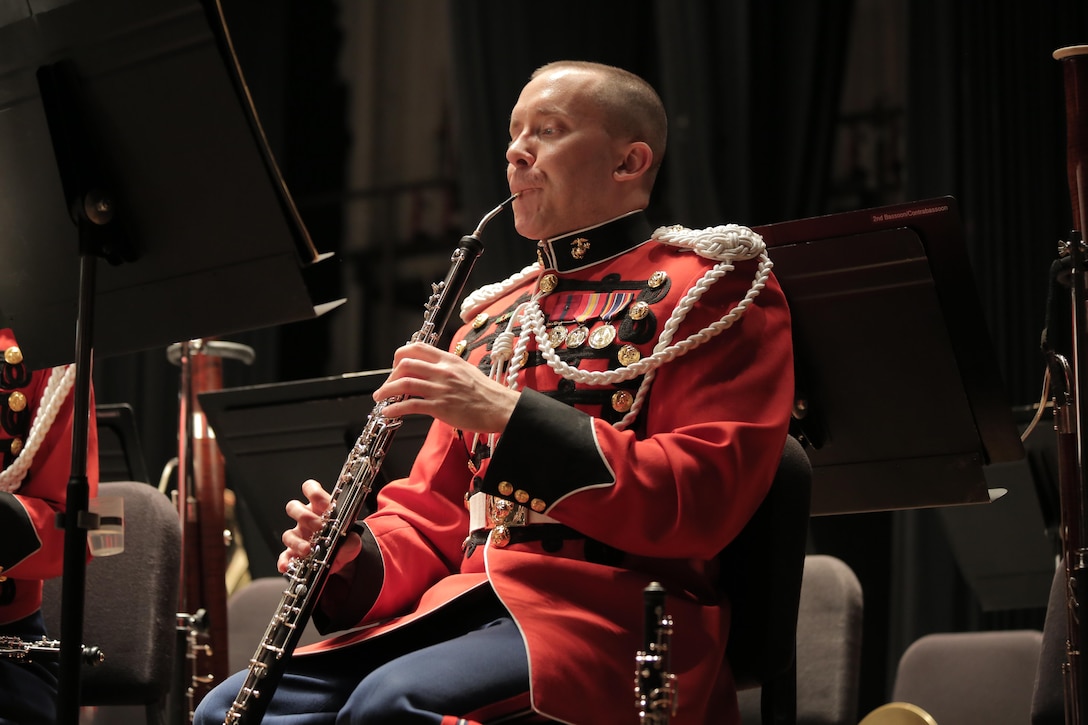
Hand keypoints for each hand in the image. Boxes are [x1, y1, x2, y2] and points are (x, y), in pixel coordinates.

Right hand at [277, 479, 361, 574]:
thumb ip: (351, 538)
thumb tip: (349, 540)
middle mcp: (306, 520)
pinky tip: (287, 566)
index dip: (315, 493)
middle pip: (294, 508)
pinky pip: (285, 556)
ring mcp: (298, 536)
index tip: (326, 504)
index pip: (311, 490)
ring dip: (297, 542)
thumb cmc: (344, 540)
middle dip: (305, 516)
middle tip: (319, 527)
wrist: (342, 558)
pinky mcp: (294, 554)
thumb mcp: (352, 537)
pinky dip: (285, 561)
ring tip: (307, 549)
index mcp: (319, 507)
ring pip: (288, 534)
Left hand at [373, 342, 518, 432]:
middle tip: (387, 386)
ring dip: (386, 391)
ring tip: (379, 398)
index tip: (395, 367)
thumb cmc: (487, 393)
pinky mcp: (441, 407)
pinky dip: (394, 409)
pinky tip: (388, 413)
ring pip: (403, 383)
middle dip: (390, 375)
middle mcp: (443, 370)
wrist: (501, 408)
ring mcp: (441, 388)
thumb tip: (430, 371)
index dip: (400, 356)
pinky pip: (410, 405)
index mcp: (449, 359)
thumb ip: (447, 369)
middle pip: (405, 363)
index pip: (417, 347)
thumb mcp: (466, 371)